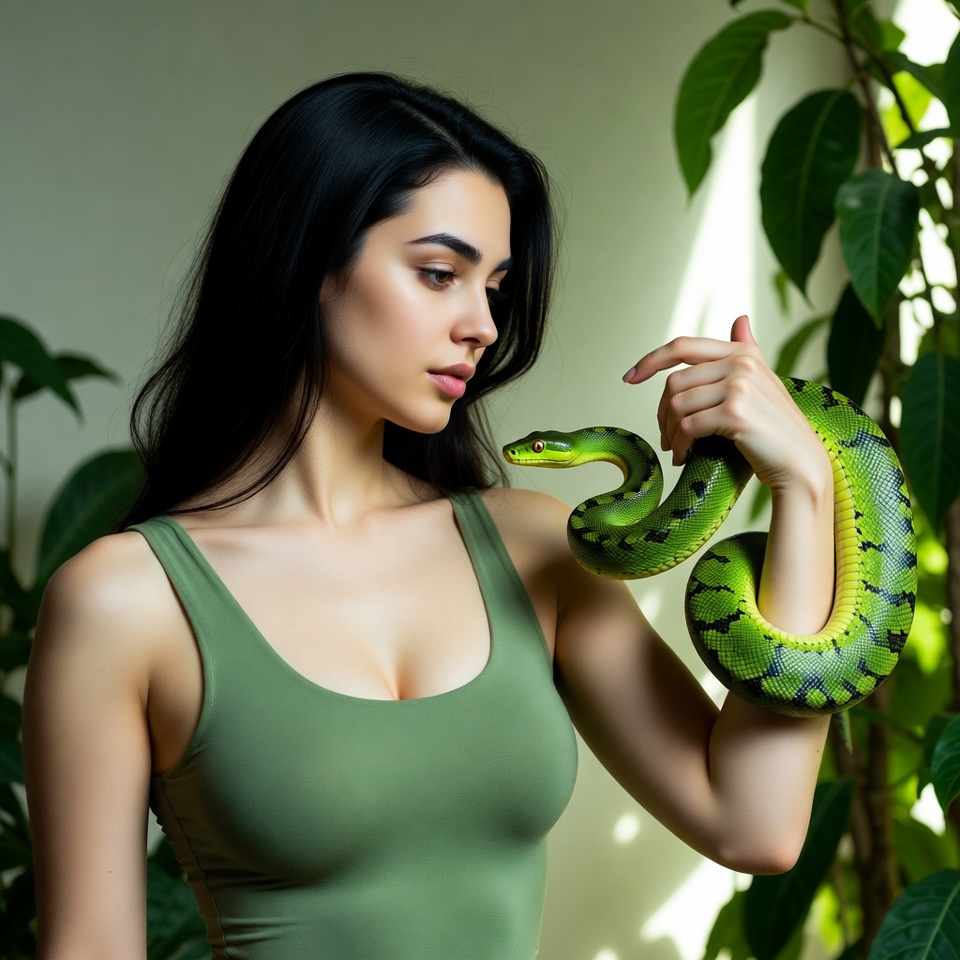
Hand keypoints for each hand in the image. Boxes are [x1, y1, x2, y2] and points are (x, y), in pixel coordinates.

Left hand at [621, 316, 828, 495]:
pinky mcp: (735, 413)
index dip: (650, 360)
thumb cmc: (776, 428)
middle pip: (674, 382)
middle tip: (666, 436)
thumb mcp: (763, 382)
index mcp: (742, 352)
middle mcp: (741, 362)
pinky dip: (680, 445)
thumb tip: (740, 319)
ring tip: (676, 448)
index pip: (682, 346)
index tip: (629, 378)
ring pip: (677, 405)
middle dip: (662, 413)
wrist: (801, 463)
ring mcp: (739, 386)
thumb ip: (747, 350)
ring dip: (670, 432)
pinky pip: (688, 427)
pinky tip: (684, 457)